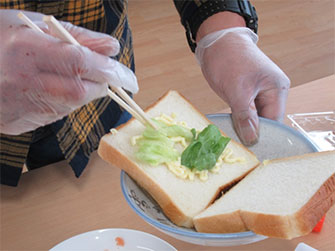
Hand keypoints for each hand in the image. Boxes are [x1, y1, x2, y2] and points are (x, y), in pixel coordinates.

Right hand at [0, 10, 137, 134]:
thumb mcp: (32, 24)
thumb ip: (77, 36)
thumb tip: (111, 46)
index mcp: (26, 50)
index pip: (81, 62)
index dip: (112, 72)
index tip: (131, 80)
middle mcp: (24, 82)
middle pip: (82, 91)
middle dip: (103, 85)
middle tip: (109, 77)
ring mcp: (20, 106)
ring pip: (73, 105)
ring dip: (85, 91)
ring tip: (70, 74)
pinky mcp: (19, 122)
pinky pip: (57, 114)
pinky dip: (66, 101)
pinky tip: (53, 87)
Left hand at [196, 27, 289, 145]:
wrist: (216, 42)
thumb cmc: (229, 60)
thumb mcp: (237, 91)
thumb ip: (246, 117)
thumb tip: (252, 140)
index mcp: (277, 89)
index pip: (274, 120)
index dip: (263, 135)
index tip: (250, 148)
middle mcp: (272, 92)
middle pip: (266, 121)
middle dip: (253, 132)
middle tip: (239, 145)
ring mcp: (259, 93)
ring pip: (254, 118)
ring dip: (244, 126)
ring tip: (233, 138)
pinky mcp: (247, 94)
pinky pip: (246, 112)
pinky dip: (238, 119)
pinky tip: (231, 128)